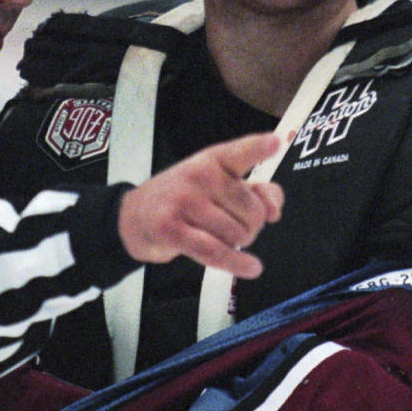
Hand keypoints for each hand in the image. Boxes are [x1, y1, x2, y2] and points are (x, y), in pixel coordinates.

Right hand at [117, 133, 283, 278]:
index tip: (275, 142)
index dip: (258, 148)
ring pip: (237, 234)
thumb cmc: (183, 199)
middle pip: (253, 211)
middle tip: (232, 225)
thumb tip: (273, 210)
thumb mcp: (217, 185)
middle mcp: (199, 175)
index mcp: (213, 160)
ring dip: (237, 245)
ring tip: (219, 237)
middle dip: (252, 226)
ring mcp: (184, 201)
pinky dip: (236, 262)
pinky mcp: (172, 229)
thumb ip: (256, 191)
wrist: (136, 217)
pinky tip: (252, 267)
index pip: (239, 152)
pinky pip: (215, 251)